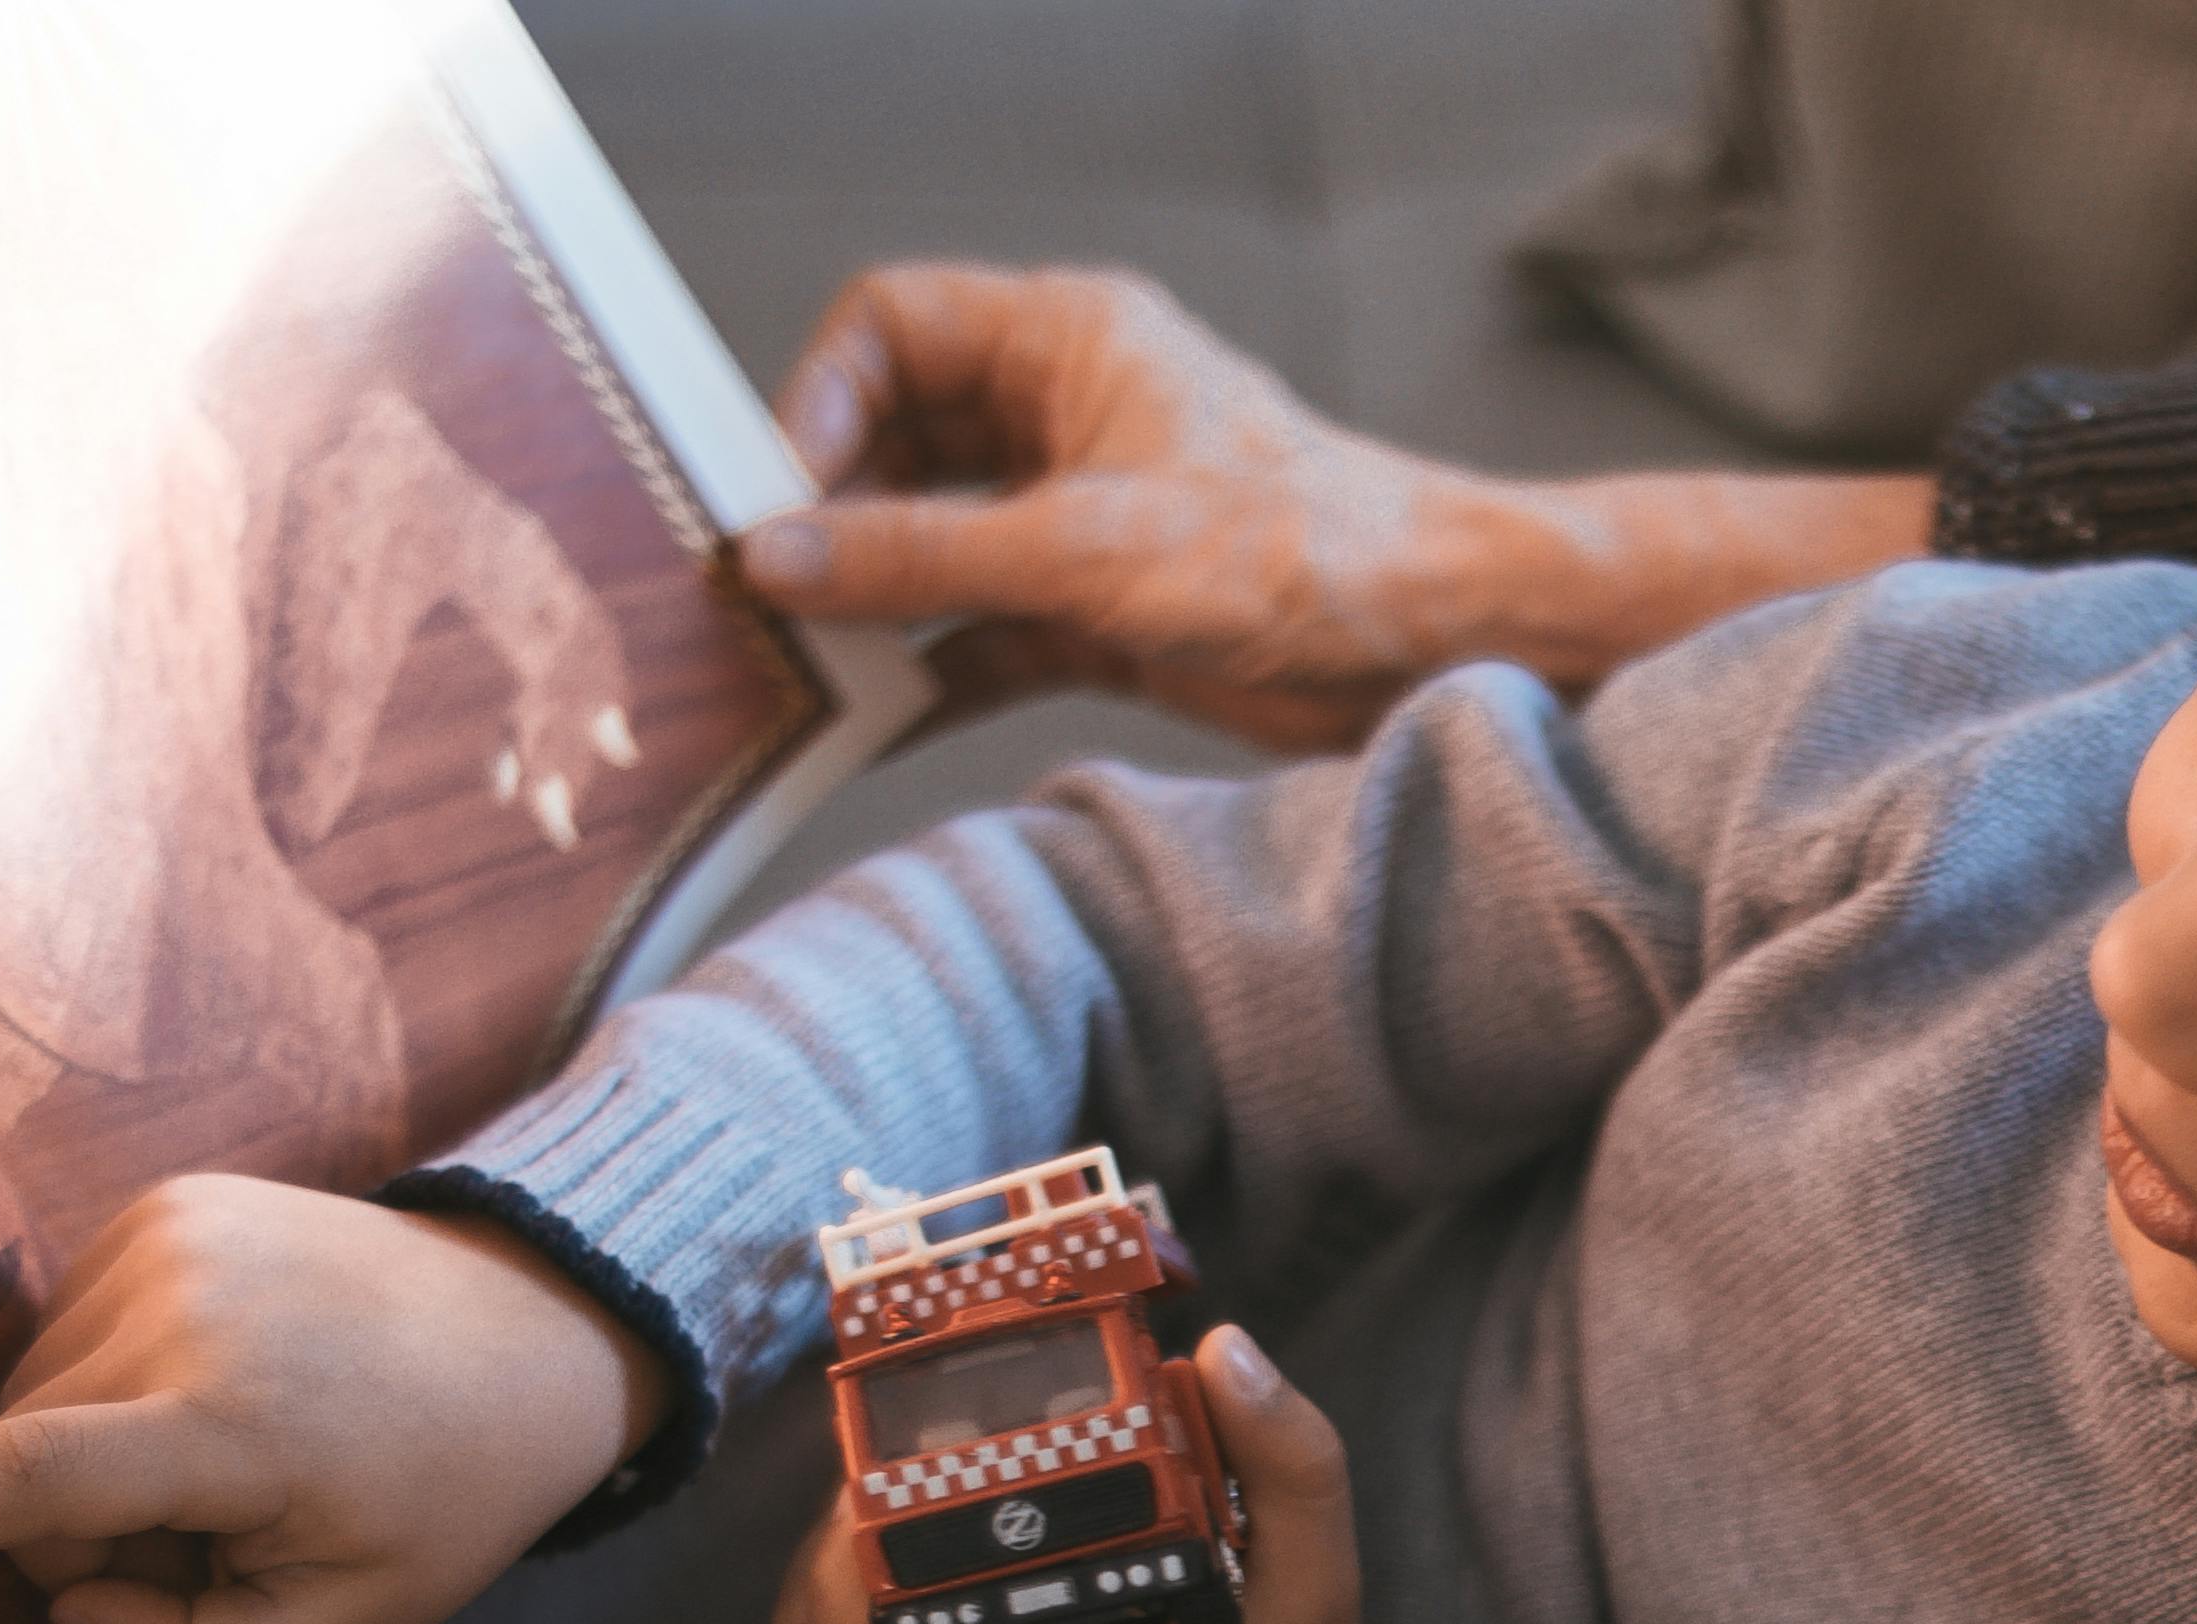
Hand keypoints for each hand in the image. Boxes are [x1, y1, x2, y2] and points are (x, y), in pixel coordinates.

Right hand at [0, 1178, 662, 1623]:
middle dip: (100, 1530)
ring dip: (105, 1454)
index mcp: (234, 1424)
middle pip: (31, 1470)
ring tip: (238, 1449)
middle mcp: (182, 1309)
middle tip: (234, 1527)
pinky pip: (69, 1332)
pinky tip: (228, 1382)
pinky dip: (122, 1382)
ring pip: (38, 1399)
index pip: (34, 1479)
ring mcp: (165, 1236)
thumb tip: (68, 1610)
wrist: (529, 1329)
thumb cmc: (439, 1499)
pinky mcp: (160, 1203)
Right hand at [739, 264, 1928, 753]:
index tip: (776, 493)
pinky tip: (862, 723)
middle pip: (895, 438)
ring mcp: (1078, 515)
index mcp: (1069, 342)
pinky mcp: (1099, 612)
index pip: (893, 327)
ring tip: (790, 664)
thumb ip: (927, 556)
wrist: (1436, 646)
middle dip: (827, 508)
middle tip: (760, 589)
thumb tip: (780, 557)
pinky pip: (977, 631)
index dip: (818, 398)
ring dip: (868, 600)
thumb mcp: (1090, 552)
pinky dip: (924, 671)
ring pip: (930, 541)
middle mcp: (1063, 415)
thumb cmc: (1302, 555)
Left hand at [774, 1321, 1423, 1623]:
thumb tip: (1224, 1349)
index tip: (919, 1439)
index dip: (873, 1524)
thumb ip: (1291, 1470)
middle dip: (847, 1524)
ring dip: (843, 1568)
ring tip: (907, 1496)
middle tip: (910, 1446)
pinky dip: (862, 1623)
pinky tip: (918, 1572)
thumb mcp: (1317, 1601)